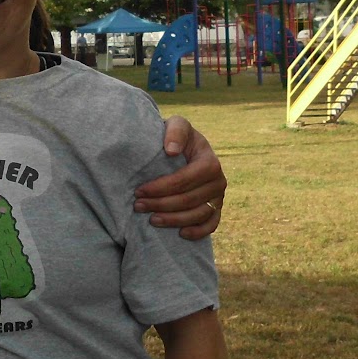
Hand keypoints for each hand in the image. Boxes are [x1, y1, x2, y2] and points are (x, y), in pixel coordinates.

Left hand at [134, 116, 226, 237]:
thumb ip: (175, 131)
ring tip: (151, 220)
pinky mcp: (217, 208)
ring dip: (174, 220)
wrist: (184, 148)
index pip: (184, 180)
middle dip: (161, 205)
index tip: (139, 191)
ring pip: (198, 215)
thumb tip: (171, 151)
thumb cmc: (177, 137)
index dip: (161, 188)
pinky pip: (211, 225)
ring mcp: (219, 197)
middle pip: (189, 199)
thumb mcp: (177, 125)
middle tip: (138, 206)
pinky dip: (198, 232)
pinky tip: (180, 234)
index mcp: (210, 161)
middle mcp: (219, 181)